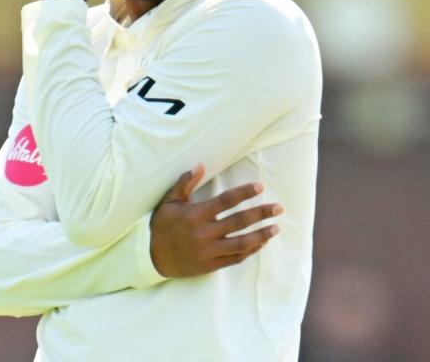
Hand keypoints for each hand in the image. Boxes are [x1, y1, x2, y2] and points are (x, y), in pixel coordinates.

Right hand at [149, 164, 282, 277]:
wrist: (151, 257)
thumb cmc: (162, 225)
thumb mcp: (169, 201)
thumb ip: (185, 183)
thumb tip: (200, 165)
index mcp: (196, 214)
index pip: (226, 201)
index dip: (244, 193)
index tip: (260, 186)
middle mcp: (205, 233)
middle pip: (239, 222)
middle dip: (261, 213)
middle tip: (278, 208)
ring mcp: (209, 251)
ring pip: (242, 243)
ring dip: (261, 235)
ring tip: (276, 227)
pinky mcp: (211, 265)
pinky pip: (235, 258)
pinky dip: (250, 250)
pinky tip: (261, 243)